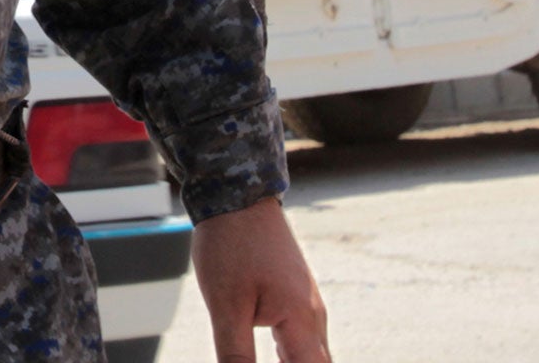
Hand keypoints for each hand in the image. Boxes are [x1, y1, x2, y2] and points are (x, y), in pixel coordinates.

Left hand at [192, 195, 329, 361]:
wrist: (237, 193)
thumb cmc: (230, 245)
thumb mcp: (226, 305)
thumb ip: (236, 355)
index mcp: (302, 321)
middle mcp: (313, 317)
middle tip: (264, 362)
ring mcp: (306, 305)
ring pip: (311, 358)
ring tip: (265, 359)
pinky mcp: (294, 298)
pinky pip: (301, 342)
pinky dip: (292, 360)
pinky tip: (279, 362)